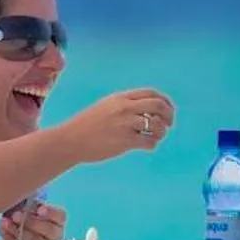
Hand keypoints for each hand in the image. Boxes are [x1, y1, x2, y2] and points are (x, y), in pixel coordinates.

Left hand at [0, 198, 68, 239]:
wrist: (12, 239)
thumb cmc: (23, 218)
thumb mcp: (25, 208)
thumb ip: (27, 205)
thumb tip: (23, 203)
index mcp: (57, 220)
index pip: (60, 216)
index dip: (51, 213)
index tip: (39, 209)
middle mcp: (55, 235)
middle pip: (49, 230)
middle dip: (31, 222)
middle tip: (15, 215)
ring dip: (18, 230)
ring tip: (5, 222)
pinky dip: (10, 239)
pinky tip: (2, 230)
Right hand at [59, 88, 176, 162]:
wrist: (70, 140)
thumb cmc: (86, 125)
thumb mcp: (105, 107)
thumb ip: (124, 105)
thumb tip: (144, 110)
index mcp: (120, 98)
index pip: (151, 93)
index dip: (164, 100)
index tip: (168, 109)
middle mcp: (125, 108)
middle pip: (158, 106)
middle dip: (169, 115)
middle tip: (169, 124)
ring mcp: (125, 124)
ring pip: (157, 125)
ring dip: (162, 132)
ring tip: (156, 136)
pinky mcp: (125, 141)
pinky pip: (149, 142)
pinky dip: (152, 144)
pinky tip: (147, 146)